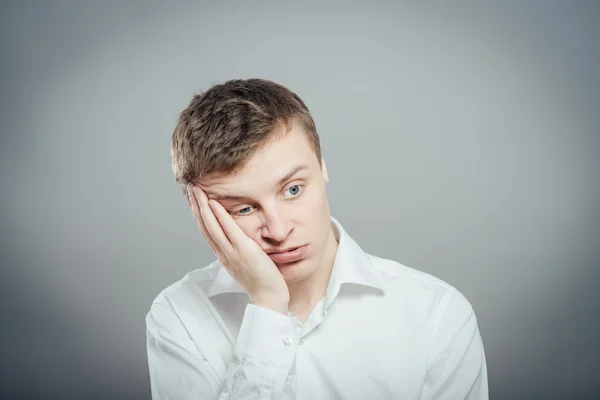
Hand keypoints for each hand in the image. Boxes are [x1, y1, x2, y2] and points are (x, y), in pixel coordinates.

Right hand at [187, 184, 289, 313]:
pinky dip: (219, 216)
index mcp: (223, 255)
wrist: (269, 298)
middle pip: (204, 225)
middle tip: (190, 188)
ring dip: (202, 206)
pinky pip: (228, 230)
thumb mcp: (246, 262)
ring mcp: (231, 252)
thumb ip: (240, 250)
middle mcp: (223, 253)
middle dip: (196, 205)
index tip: (194, 199)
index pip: (207, 231)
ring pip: (211, 225)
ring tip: (196, 190)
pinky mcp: (243, 250)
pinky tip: (213, 203)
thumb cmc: (262, 282)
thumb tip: (240, 238)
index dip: (199, 214)